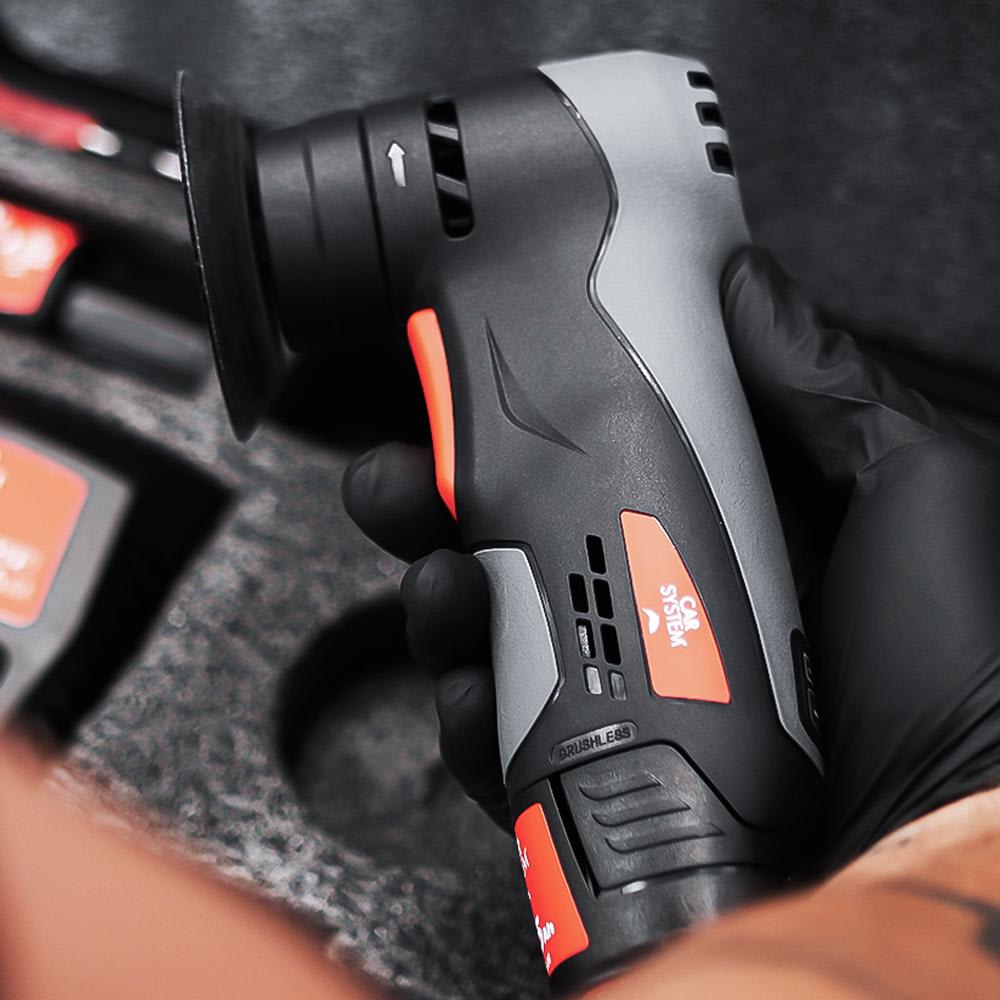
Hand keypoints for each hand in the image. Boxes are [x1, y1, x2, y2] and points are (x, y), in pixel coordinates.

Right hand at [342, 248, 999, 868]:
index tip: (467, 383)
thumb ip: (823, 383)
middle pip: (520, 539)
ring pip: (493, 633)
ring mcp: (623, 686)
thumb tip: (744, 281)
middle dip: (442, 502)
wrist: (945, 836)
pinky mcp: (595, 769)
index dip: (523, 419)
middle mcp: (659, 599)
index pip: (594, 453)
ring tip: (442, 582)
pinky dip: (467, 711)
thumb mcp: (911, 488)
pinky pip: (502, 737)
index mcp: (715, 523)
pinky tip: (471, 686)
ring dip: (441, 598)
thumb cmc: (959, 672)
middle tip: (408, 480)